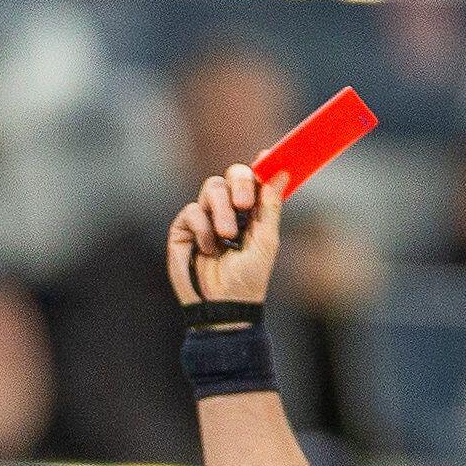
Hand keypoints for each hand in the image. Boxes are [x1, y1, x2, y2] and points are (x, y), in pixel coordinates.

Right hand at [168, 162, 281, 307]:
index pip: (253, 178)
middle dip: (239, 183)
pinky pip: (192, 211)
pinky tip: (208, 249)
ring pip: (211, 187)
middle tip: (243, 204)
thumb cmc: (248, 280)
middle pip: (231, 175)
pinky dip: (203, 229)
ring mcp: (205, 217)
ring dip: (221, 211)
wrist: (224, 308)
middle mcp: (227, 209)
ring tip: (226, 236)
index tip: (267, 157)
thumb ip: (270, 207)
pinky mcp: (184, 229)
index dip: (259, 166)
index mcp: (250, 212)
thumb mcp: (266, 241)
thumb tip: (281, 173)